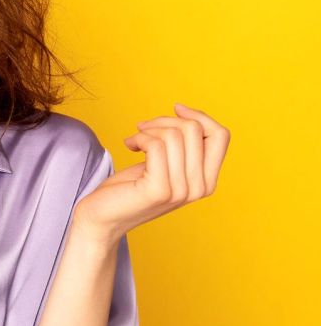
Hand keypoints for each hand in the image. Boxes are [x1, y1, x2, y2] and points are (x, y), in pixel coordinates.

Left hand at [71, 103, 230, 244]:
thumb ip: (183, 148)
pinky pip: (155, 145)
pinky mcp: (159, 190)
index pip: (221, 136)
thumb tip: (186, 113)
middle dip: (165, 120)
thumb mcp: (164, 164)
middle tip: (144, 129)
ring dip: (149, 129)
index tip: (176, 109)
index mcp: (207, 181)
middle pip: (194, 129)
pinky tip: (129, 145)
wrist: (103, 216)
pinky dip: (139, 138)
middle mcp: (200, 188)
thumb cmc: (130, 186)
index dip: (199, 115)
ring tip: (136, 140)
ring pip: (174, 134)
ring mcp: (181, 191)